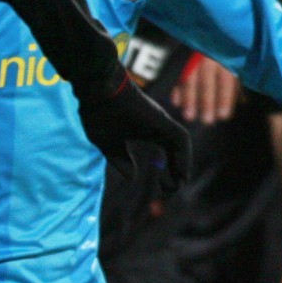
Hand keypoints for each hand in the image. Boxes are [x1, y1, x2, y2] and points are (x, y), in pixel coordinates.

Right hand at [78, 77, 191, 196]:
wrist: (97, 91)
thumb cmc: (99, 113)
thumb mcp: (108, 144)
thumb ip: (121, 160)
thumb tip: (133, 178)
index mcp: (147, 131)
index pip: (166, 153)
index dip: (168, 170)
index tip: (163, 187)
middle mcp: (158, 127)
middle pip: (176, 151)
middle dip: (177, 172)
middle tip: (171, 191)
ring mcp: (161, 122)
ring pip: (181, 145)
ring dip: (183, 166)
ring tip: (178, 184)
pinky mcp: (162, 119)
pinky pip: (180, 139)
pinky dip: (183, 156)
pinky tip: (180, 171)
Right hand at [169, 55, 241, 123]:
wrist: (214, 24)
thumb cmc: (230, 48)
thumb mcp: (239, 61)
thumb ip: (239, 80)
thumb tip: (243, 102)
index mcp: (227, 56)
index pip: (226, 80)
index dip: (224, 99)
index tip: (223, 116)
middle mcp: (210, 54)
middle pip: (207, 80)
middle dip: (206, 101)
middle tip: (206, 121)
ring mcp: (196, 53)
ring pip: (190, 77)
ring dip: (189, 98)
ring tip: (188, 116)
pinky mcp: (185, 53)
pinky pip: (179, 72)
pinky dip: (177, 87)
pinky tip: (175, 102)